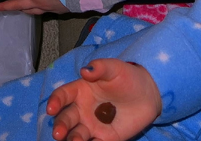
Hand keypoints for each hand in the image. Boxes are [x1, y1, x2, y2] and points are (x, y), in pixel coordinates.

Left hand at [0, 0, 69, 14]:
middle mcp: (38, 2)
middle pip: (18, 5)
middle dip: (6, 6)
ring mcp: (48, 8)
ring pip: (30, 11)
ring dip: (22, 9)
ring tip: (18, 9)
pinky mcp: (58, 10)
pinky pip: (43, 12)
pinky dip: (37, 10)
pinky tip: (40, 7)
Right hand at [47, 59, 161, 140]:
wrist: (148, 93)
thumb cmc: (127, 77)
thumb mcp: (114, 68)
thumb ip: (100, 67)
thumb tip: (84, 71)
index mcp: (80, 91)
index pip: (62, 96)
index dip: (55, 102)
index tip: (51, 108)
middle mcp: (82, 110)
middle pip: (66, 119)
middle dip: (60, 126)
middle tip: (58, 133)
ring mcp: (92, 125)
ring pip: (76, 134)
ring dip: (72, 139)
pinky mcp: (104, 138)